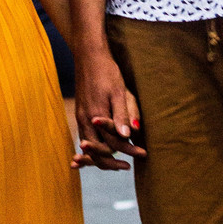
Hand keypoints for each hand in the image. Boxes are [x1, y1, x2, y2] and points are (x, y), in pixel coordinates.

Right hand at [71, 45, 145, 170]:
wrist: (88, 56)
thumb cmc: (106, 72)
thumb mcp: (118, 91)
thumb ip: (122, 114)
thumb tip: (126, 136)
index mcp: (96, 116)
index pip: (113, 142)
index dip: (129, 150)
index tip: (142, 154)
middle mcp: (85, 120)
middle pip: (97, 151)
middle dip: (112, 161)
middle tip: (128, 167)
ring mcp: (80, 117)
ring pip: (90, 147)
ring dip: (101, 157)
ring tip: (115, 164)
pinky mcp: (80, 114)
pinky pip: (85, 138)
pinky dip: (91, 149)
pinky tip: (95, 153)